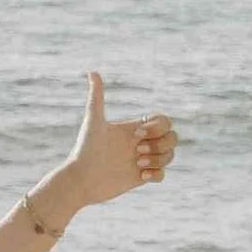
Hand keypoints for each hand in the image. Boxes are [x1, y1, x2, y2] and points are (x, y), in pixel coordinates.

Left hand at [62, 68, 176, 206]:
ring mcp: (142, 160)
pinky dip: (157, 174)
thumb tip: (92, 71)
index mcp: (134, 128)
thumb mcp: (93, 121)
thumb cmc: (84, 149)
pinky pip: (162, 175)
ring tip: (137, 164)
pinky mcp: (140, 177)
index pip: (163, 121)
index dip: (158, 127)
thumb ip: (96, 97)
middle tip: (137, 152)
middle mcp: (140, 143)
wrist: (79, 179)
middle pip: (172, 137)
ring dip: (159, 159)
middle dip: (161, 144)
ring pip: (169, 155)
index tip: (136, 135)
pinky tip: (140, 175)